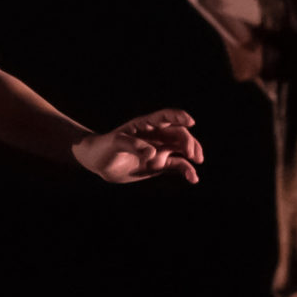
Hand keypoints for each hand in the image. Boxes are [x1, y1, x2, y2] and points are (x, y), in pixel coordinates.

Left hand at [75, 109, 202, 184]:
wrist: (99, 163)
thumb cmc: (104, 148)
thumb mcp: (115, 144)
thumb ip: (133, 145)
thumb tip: (152, 153)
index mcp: (145, 125)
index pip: (165, 117)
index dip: (178, 117)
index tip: (190, 122)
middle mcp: (155, 135)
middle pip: (178, 134)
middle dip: (189, 142)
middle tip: (193, 155)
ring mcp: (159, 149)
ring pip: (182, 148)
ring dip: (192, 153)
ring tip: (197, 162)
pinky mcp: (159, 164)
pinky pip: (177, 165)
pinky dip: (187, 170)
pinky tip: (193, 178)